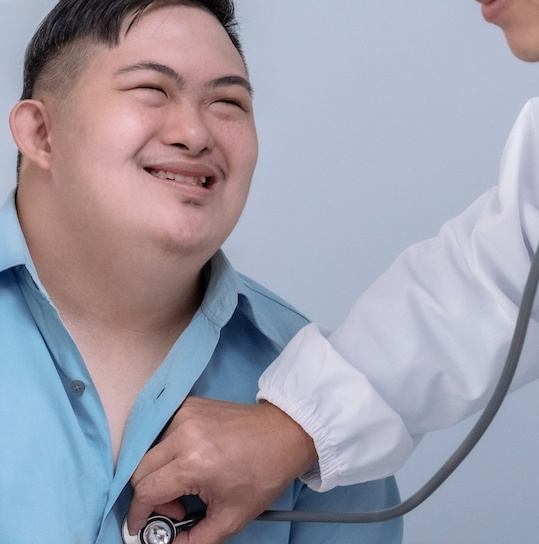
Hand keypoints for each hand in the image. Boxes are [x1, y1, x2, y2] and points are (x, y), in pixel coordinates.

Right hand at [127, 396, 316, 543]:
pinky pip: (163, 431)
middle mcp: (183, 433)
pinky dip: (168, 451)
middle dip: (149, 495)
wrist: (284, 434)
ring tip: (187, 483)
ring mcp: (185, 414)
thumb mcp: (232, 518)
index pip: (145, 491)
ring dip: (158, 472)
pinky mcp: (190, 404)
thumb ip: (195, 541)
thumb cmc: (264, 472)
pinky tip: (189, 461)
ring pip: (149, 450)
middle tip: (175, 508)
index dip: (139, 515)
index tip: (143, 526)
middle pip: (139, 469)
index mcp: (193, 462)